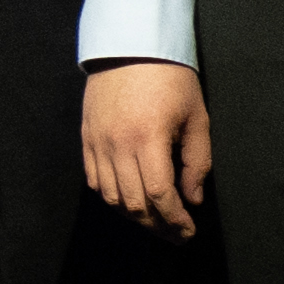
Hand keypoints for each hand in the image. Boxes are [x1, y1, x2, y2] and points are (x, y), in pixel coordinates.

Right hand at [82, 62, 213, 231]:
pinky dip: (111, 197)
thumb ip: (197, 162)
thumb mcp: (197, 118)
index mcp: (148, 138)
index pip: (159, 194)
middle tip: (177, 234)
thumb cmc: (171, 80)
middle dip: (157, 225)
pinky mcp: (86, 138)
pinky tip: (130, 201)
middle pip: (133, 202)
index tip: (189, 231)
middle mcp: (117, 144)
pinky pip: (94, 180)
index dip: (175, 219)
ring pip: (110, 196)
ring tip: (155, 221)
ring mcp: (97, 142)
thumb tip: (192, 199)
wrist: (130, 48)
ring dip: (134, 215)